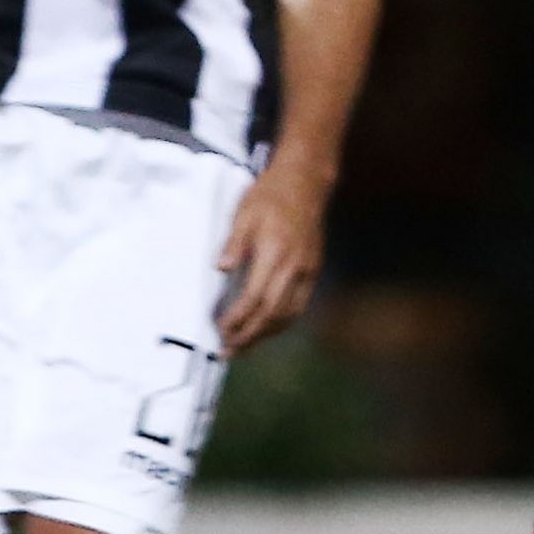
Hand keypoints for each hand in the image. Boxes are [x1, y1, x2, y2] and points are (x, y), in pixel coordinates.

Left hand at [214, 160, 332, 354]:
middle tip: (229, 351)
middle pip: (273, 313)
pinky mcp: (312, 269)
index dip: (238, 318)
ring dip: (266, 334)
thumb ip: (234, 244)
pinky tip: (268, 328)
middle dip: (250, 335)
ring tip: (245, 347)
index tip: (220, 330)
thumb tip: (221, 269)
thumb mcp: (244, 214)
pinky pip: (299, 304)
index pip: (256, 297)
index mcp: (275, 253)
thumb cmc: (270, 196)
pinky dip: (282, 322)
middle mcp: (295, 267)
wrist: (305, 183)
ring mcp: (307, 270)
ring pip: (289, 313)